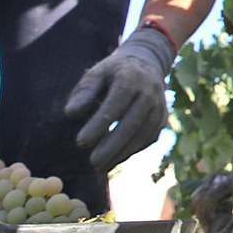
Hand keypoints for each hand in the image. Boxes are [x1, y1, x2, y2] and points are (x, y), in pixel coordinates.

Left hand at [65, 27, 175, 170]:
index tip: (80, 142)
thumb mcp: (96, 75)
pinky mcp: (162, 119)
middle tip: (92, 162)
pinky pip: (147, 139)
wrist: (147, 65)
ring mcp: (159, 106)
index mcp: (130, 77)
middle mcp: (149, 92)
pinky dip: (130, 151)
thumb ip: (84, 93)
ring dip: (121, 153)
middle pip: (132, 122)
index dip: (99, 124)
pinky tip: (113, 160)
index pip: (116, 103)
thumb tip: (70, 113)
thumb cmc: (113, 73)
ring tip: (99, 167)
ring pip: (142, 134)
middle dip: (112, 145)